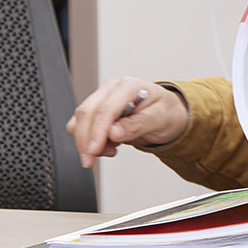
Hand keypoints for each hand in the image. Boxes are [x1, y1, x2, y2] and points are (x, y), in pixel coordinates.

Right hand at [66, 77, 189, 167]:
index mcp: (128, 86)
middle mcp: (112, 90)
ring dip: (87, 142)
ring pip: (79, 121)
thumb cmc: (166, 112)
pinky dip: (88, 141)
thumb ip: (137, 125)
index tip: (94, 150)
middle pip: (86, 113)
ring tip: (111, 150)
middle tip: (91, 161)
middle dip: (85, 140)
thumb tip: (114, 133)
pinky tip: (107, 145)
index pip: (105, 109)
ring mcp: (102, 100)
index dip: (96, 131)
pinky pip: (82, 127)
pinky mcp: (97, 112)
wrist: (168, 114)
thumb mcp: (160, 119)